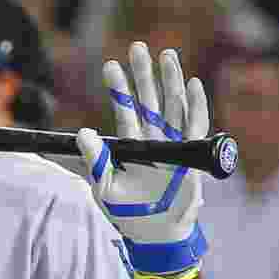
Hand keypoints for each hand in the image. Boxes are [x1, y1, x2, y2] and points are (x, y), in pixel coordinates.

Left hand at [76, 42, 208, 274]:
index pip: (124, 109)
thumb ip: (93, 161)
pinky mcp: (191, 154)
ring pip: (173, 105)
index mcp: (131, 144)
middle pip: (149, 99)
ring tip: (166, 54)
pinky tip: (194, 84)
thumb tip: (82, 133)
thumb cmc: (127, 212)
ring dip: (171, 80)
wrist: (156, 231)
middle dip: (144, 73)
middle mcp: (152, 138)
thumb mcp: (104, 187)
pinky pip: (196, 125)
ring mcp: (173, 144)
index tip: (111, 65)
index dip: (119, 87)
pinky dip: (196, 105)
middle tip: (138, 47)